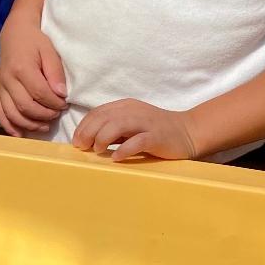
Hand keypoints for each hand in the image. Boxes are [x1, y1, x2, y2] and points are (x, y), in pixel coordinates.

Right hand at [0, 20, 67, 136]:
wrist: (14, 33)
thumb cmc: (35, 41)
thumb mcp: (49, 51)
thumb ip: (55, 73)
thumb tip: (61, 95)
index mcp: (22, 68)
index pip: (40, 93)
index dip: (54, 103)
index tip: (65, 104)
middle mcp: (8, 80)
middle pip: (26, 106)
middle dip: (44, 115)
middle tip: (57, 114)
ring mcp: (0, 87)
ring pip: (12, 114)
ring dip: (30, 124)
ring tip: (45, 126)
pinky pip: (0, 113)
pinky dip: (10, 126)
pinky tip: (21, 133)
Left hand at [71, 100, 197, 161]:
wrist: (189, 132)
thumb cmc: (155, 131)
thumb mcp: (131, 125)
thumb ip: (112, 129)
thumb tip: (87, 140)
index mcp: (125, 106)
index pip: (97, 112)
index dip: (83, 126)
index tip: (76, 141)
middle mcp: (134, 111)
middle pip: (104, 118)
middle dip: (88, 132)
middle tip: (82, 147)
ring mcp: (146, 123)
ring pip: (118, 125)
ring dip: (103, 138)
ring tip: (97, 151)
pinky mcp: (157, 137)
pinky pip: (137, 141)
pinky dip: (124, 150)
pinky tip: (116, 157)